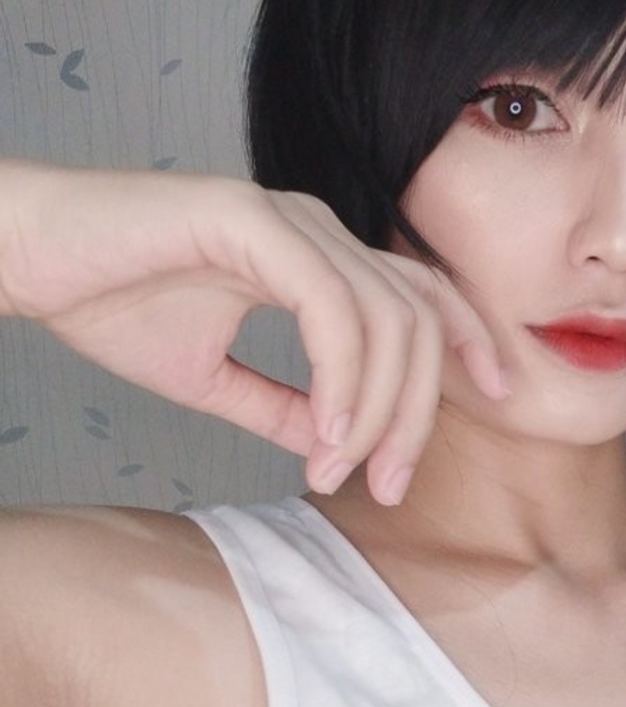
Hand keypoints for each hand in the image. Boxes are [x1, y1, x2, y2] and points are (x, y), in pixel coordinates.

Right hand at [0, 161, 508, 501]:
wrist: (29, 258)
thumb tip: (334, 446)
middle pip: (419, 321)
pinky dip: (339, 378)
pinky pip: (331, 307)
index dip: (471, 345)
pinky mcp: (250, 220)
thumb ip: (280, 407)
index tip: (497, 404)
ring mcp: (289, 220)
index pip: (424, 296)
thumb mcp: (213, 378)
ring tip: (345, 471)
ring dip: (377, 410)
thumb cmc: (110, 302)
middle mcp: (317, 230)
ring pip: (386, 319)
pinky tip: (322, 434)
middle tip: (388, 487)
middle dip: (418, 414)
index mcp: (319, 257)